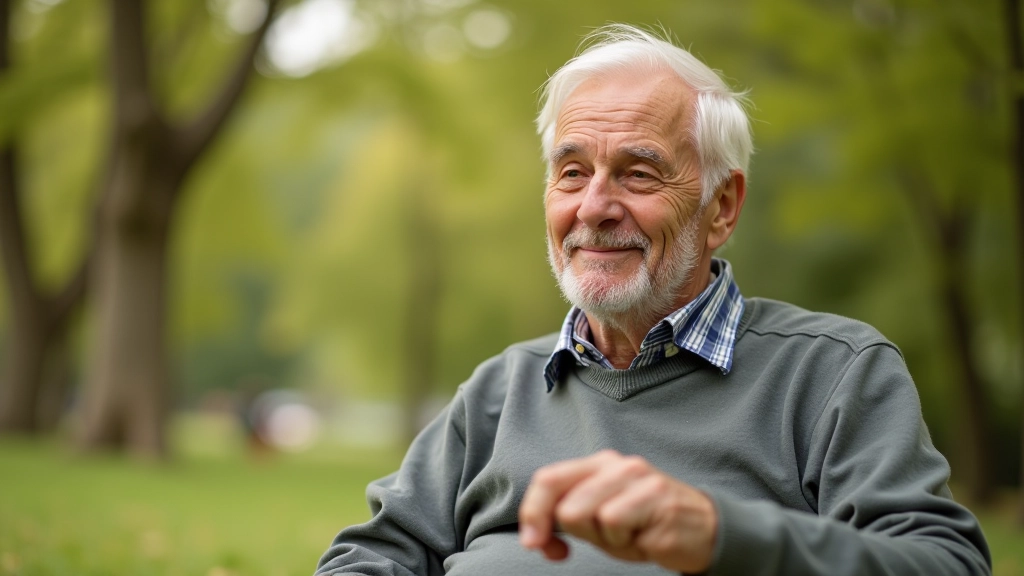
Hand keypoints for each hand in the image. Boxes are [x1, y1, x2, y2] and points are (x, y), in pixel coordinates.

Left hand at [518, 450, 717, 573]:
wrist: (704, 529)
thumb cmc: (645, 524)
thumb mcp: (600, 518)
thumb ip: (568, 515)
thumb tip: (535, 535)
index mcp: (599, 464)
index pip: (548, 479)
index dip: (532, 512)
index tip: (534, 542)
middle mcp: (619, 465)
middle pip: (565, 506)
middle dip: (577, 534)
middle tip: (602, 539)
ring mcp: (640, 481)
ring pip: (587, 515)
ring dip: (604, 540)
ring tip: (629, 535)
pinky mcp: (657, 501)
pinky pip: (616, 526)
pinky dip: (625, 542)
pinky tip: (645, 537)